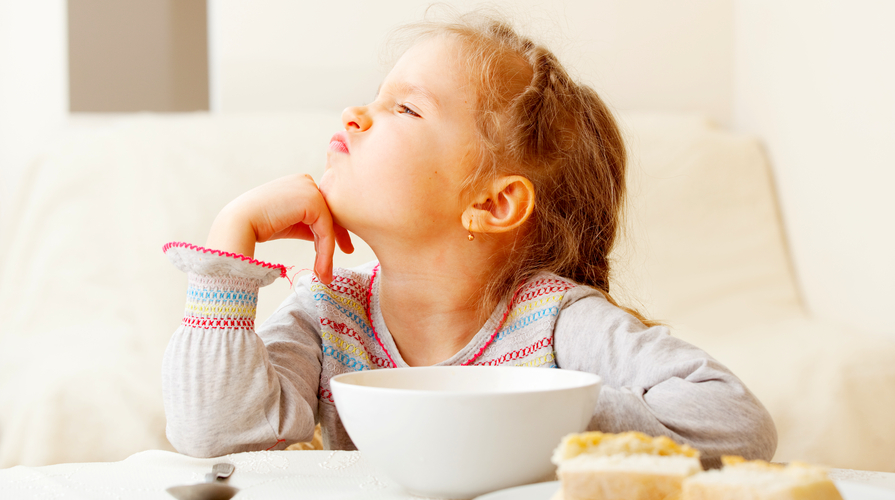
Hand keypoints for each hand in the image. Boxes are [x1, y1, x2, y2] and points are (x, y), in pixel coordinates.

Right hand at [206, 174, 353, 283]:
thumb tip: (328, 239)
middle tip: (347, 254)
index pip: (322, 208)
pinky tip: (321, 268)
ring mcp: (310, 189)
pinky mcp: (312, 201)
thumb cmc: (258, 225)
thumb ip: (308, 225)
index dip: (332, 229)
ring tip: (325, 275)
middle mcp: (306, 181)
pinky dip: (325, 251)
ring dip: (328, 252)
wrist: (239, 224)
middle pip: (329, 214)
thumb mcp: (290, 223)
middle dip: (338, 237)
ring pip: (329, 224)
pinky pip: (326, 230)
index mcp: (299, 183)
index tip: (343, 247)